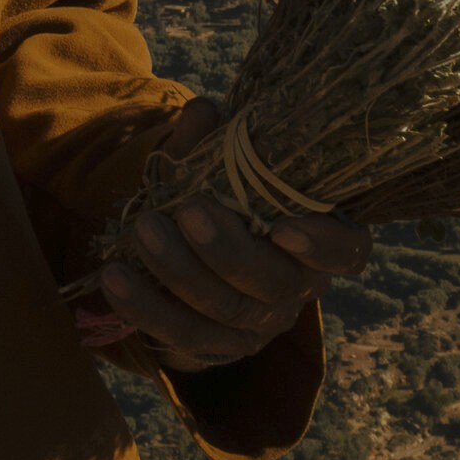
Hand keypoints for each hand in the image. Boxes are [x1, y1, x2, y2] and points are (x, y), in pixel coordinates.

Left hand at [80, 98, 369, 373]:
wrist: (191, 243)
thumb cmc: (220, 191)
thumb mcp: (219, 160)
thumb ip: (214, 140)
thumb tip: (203, 113)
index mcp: (316, 237)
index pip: (345, 251)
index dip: (322, 246)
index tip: (284, 229)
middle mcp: (295, 287)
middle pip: (273, 283)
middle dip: (227, 251)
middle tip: (186, 211)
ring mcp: (257, 323)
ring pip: (225, 310)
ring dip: (179, 271)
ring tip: (143, 229)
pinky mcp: (216, 346)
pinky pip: (182, 335)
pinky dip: (145, 307)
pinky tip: (115, 277)